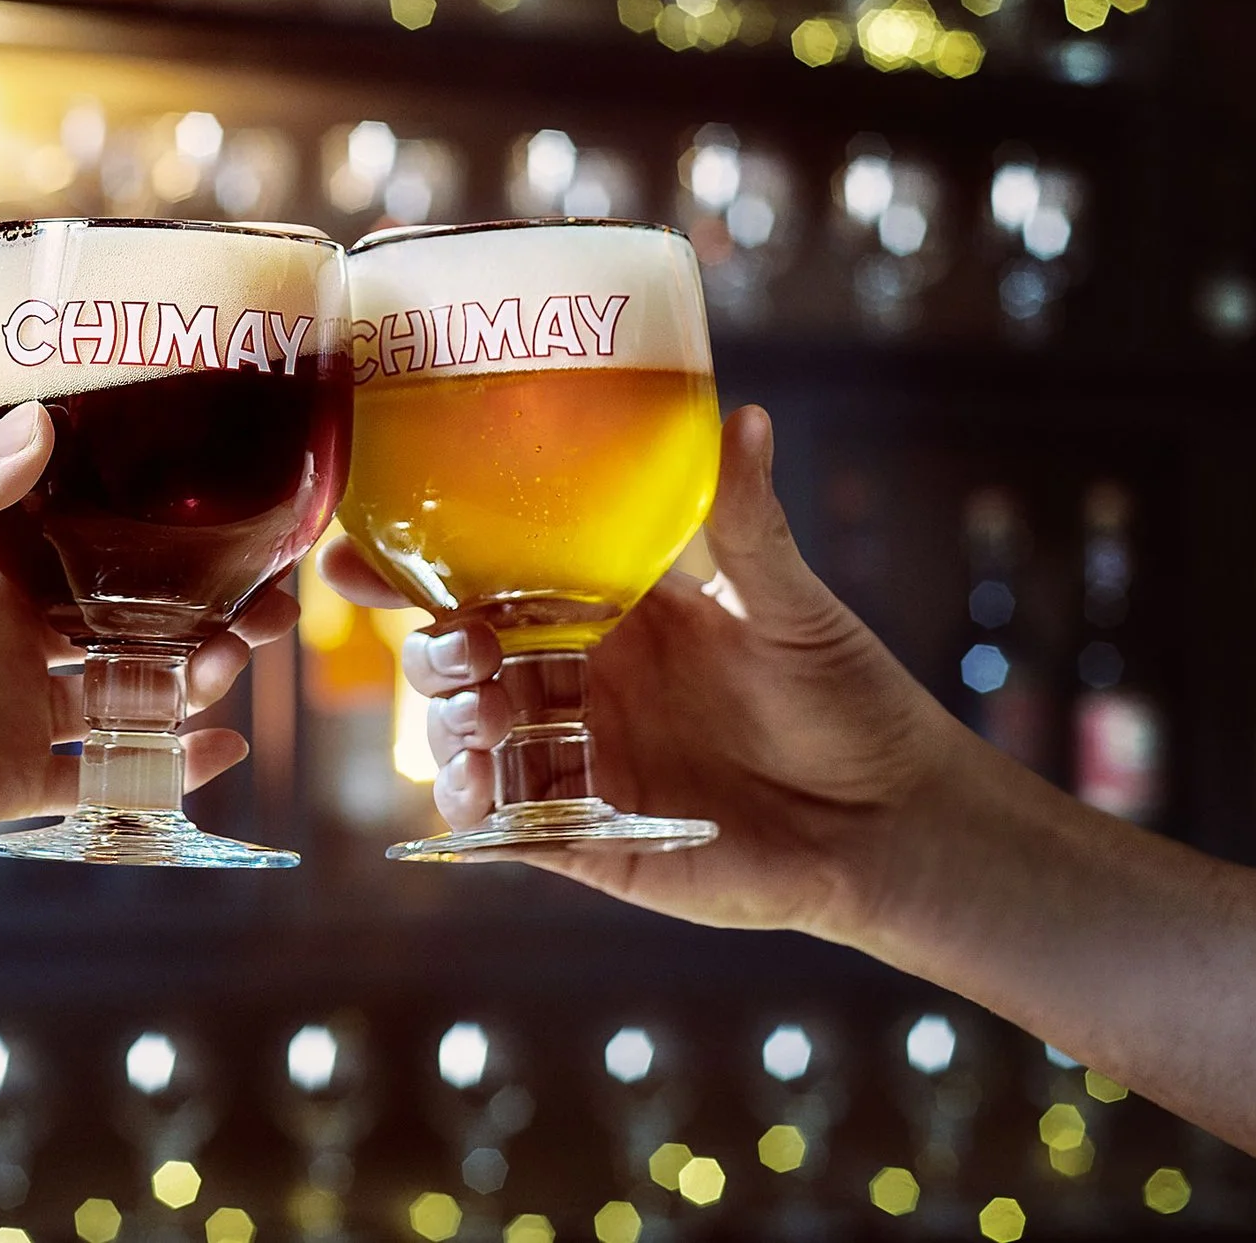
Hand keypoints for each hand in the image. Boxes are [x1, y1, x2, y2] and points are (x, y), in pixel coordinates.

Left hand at [0, 403, 286, 884]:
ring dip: (196, 678)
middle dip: (205, 608)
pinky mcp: (17, 779)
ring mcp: (17, 705)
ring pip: (134, 687)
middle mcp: (10, 629)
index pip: (89, 532)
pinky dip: (168, 765)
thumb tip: (42, 423)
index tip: (230, 514)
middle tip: (270, 605)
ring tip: (232, 665)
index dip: (160, 526)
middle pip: (133, 612)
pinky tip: (217, 749)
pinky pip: (109, 772)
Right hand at [321, 405, 965, 941]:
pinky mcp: (590, 837)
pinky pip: (506, 823)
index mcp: (612, 614)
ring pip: (474, 736)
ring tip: (484, 715)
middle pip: (467, 658)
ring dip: (453, 722)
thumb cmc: (849, 699)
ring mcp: (581, 759)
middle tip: (462, 646)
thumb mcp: (791, 604)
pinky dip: (474, 806)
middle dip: (436, 649)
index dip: (425, 567)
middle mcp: (583, 684)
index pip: (498, 581)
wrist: (894, 818)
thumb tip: (747, 418)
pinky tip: (476, 788)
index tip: (361, 550)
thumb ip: (745, 522)